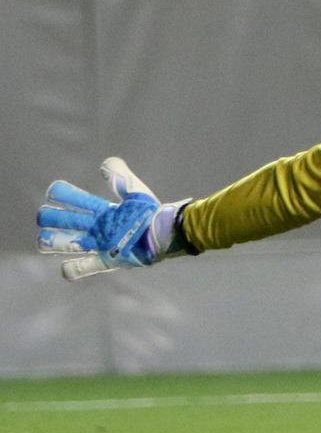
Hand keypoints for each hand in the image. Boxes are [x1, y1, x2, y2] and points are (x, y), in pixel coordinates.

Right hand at [37, 157, 189, 280]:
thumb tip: (105, 162)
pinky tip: (65, 269)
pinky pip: (86, 267)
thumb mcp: (135, 190)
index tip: (53, 191)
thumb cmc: (150, 212)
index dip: (63, 195)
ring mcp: (101, 244)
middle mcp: (98, 228)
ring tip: (42, 240)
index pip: (77, 200)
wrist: (165, 234)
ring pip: (69, 244)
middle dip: (52, 218)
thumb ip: (120, 176)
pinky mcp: (108, 261)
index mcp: (103, 211)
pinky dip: (74, 269)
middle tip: (44, 216)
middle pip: (67, 221)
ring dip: (55, 242)